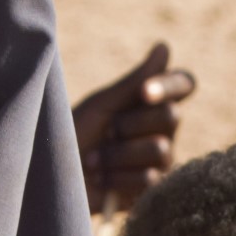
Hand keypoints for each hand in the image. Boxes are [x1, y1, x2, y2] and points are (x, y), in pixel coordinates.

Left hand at [71, 39, 193, 216]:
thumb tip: (165, 46)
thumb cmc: (72, 134)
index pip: (183, 84)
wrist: (52, 177)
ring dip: (118, 155)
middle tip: (105, 133)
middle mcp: (162, 129)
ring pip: (160, 149)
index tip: (143, 92)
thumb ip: (134, 81)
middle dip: (129, 124)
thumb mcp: (101, 106)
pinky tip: (101, 180)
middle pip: (171, 116)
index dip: (170, 86)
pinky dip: (117, 178)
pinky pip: (150, 178)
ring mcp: (161, 160)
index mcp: (151, 101)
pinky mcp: (152, 189)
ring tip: (94, 161)